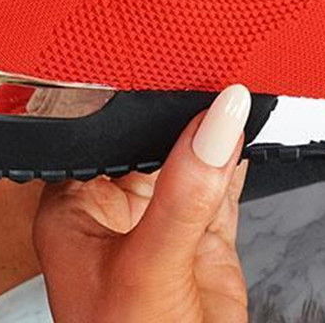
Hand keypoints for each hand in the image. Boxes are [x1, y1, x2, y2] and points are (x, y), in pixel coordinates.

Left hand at [34, 85, 251, 322]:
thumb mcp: (151, 265)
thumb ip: (186, 189)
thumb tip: (218, 119)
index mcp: (77, 206)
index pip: (108, 130)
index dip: (142, 96)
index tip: (180, 59)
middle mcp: (119, 206)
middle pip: (155, 137)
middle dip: (187, 107)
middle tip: (218, 64)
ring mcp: (165, 218)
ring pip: (194, 154)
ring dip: (217, 128)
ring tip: (238, 87)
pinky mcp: (206, 232)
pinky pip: (225, 180)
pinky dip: (240, 157)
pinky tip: (248, 131)